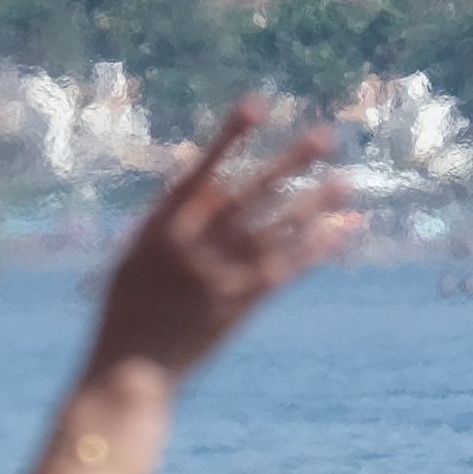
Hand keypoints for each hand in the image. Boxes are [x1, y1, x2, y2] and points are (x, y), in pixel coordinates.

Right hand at [90, 99, 348, 383]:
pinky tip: (342, 229)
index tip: (257, 104)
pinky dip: (316, 246)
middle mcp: (195, 244)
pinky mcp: (243, 301)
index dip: (230, 136)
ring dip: (316, 203)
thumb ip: (167, 219)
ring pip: (279, 228)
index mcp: (161, 226)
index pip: (202, 169)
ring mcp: (222, 273)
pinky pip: (288, 267)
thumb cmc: (124, 310)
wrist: (130, 369)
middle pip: (252, 194)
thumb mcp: (132, 257)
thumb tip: (198, 181)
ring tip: (348, 180)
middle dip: (289, 163)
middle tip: (325, 135)